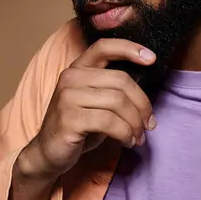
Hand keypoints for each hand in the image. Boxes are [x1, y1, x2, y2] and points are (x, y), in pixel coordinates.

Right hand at [24, 39, 156, 177]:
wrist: (48, 153)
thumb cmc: (79, 127)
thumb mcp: (96, 103)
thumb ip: (114, 91)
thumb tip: (146, 99)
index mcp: (78, 68)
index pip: (104, 47)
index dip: (129, 48)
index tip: (152, 58)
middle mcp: (71, 77)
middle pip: (121, 80)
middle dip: (142, 104)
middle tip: (149, 124)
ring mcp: (68, 97)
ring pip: (118, 102)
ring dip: (134, 123)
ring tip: (137, 136)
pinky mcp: (69, 118)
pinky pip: (109, 122)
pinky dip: (124, 133)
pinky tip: (127, 141)